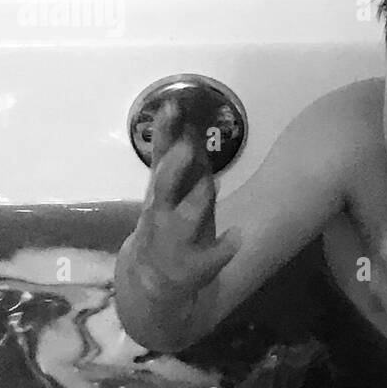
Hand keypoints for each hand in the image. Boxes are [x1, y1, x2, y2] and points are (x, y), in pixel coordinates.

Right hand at [125, 99, 240, 296]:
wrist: (149, 280)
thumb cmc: (165, 222)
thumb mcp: (166, 189)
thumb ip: (171, 152)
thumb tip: (179, 109)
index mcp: (159, 192)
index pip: (161, 157)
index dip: (166, 132)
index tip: (172, 106)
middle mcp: (162, 214)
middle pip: (163, 188)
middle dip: (174, 168)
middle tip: (187, 146)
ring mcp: (175, 242)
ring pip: (184, 221)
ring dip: (196, 202)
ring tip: (211, 183)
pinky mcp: (192, 267)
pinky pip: (209, 259)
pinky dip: (223, 249)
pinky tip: (237, 237)